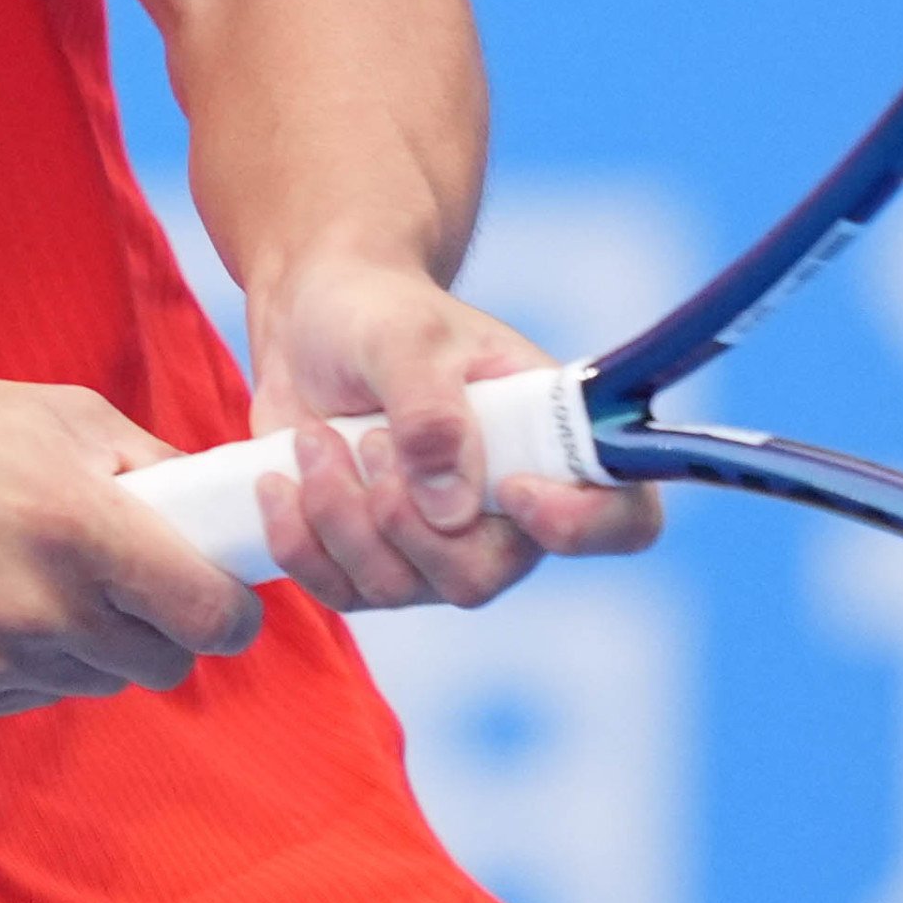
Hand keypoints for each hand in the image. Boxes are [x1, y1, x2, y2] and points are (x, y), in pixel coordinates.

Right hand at [0, 371, 265, 722]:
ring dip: (85, 641)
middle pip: (161, 663)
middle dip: (157, 624)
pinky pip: (29, 695)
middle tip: (119, 577)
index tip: (223, 596)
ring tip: (27, 574)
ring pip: (94, 681)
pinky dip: (22, 659)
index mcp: (80, 529)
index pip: (210, 617)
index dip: (231, 609)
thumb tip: (220, 513)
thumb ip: (153, 468)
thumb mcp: (59, 416)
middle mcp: (41, 611)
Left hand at [244, 249, 664, 612]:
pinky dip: (302, 544)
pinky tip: (278, 484)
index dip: (580, 525)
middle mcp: (508, 506)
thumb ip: (430, 409)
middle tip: (365, 441)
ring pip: (402, 588)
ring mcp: (438, 543)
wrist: (308, 320)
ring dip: (341, 517)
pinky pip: (343, 592)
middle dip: (404, 521)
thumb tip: (451, 509)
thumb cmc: (374, 310)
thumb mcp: (401, 335)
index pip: (624, 517)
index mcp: (551, 438)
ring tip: (313, 441)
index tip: (512, 487)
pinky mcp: (372, 558)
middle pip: (483, 575)